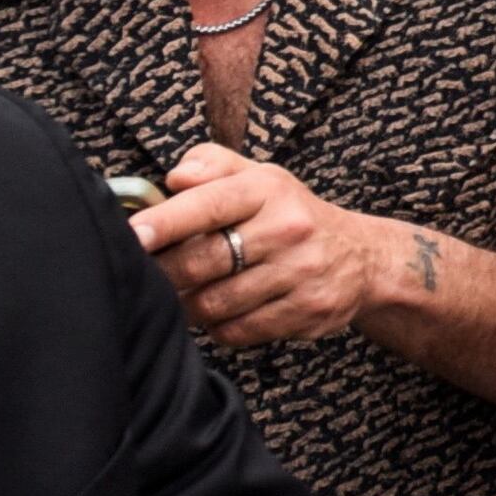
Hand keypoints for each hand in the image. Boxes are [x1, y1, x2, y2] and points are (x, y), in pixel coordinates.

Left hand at [132, 147, 391, 350]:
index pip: (208, 204)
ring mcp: (301, 272)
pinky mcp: (307, 311)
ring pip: (215, 303)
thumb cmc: (291, 215)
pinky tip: (221, 313)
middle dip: (164, 274)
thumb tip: (175, 177)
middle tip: (149, 277)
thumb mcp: (259, 177)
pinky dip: (218, 327)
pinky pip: (238, 331)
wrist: (364, 257)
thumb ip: (212, 165)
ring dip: (189, 305)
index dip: (164, 222)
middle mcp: (288, 228)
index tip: (132, 236)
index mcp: (268, 189)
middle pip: (202, 262)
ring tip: (186, 296)